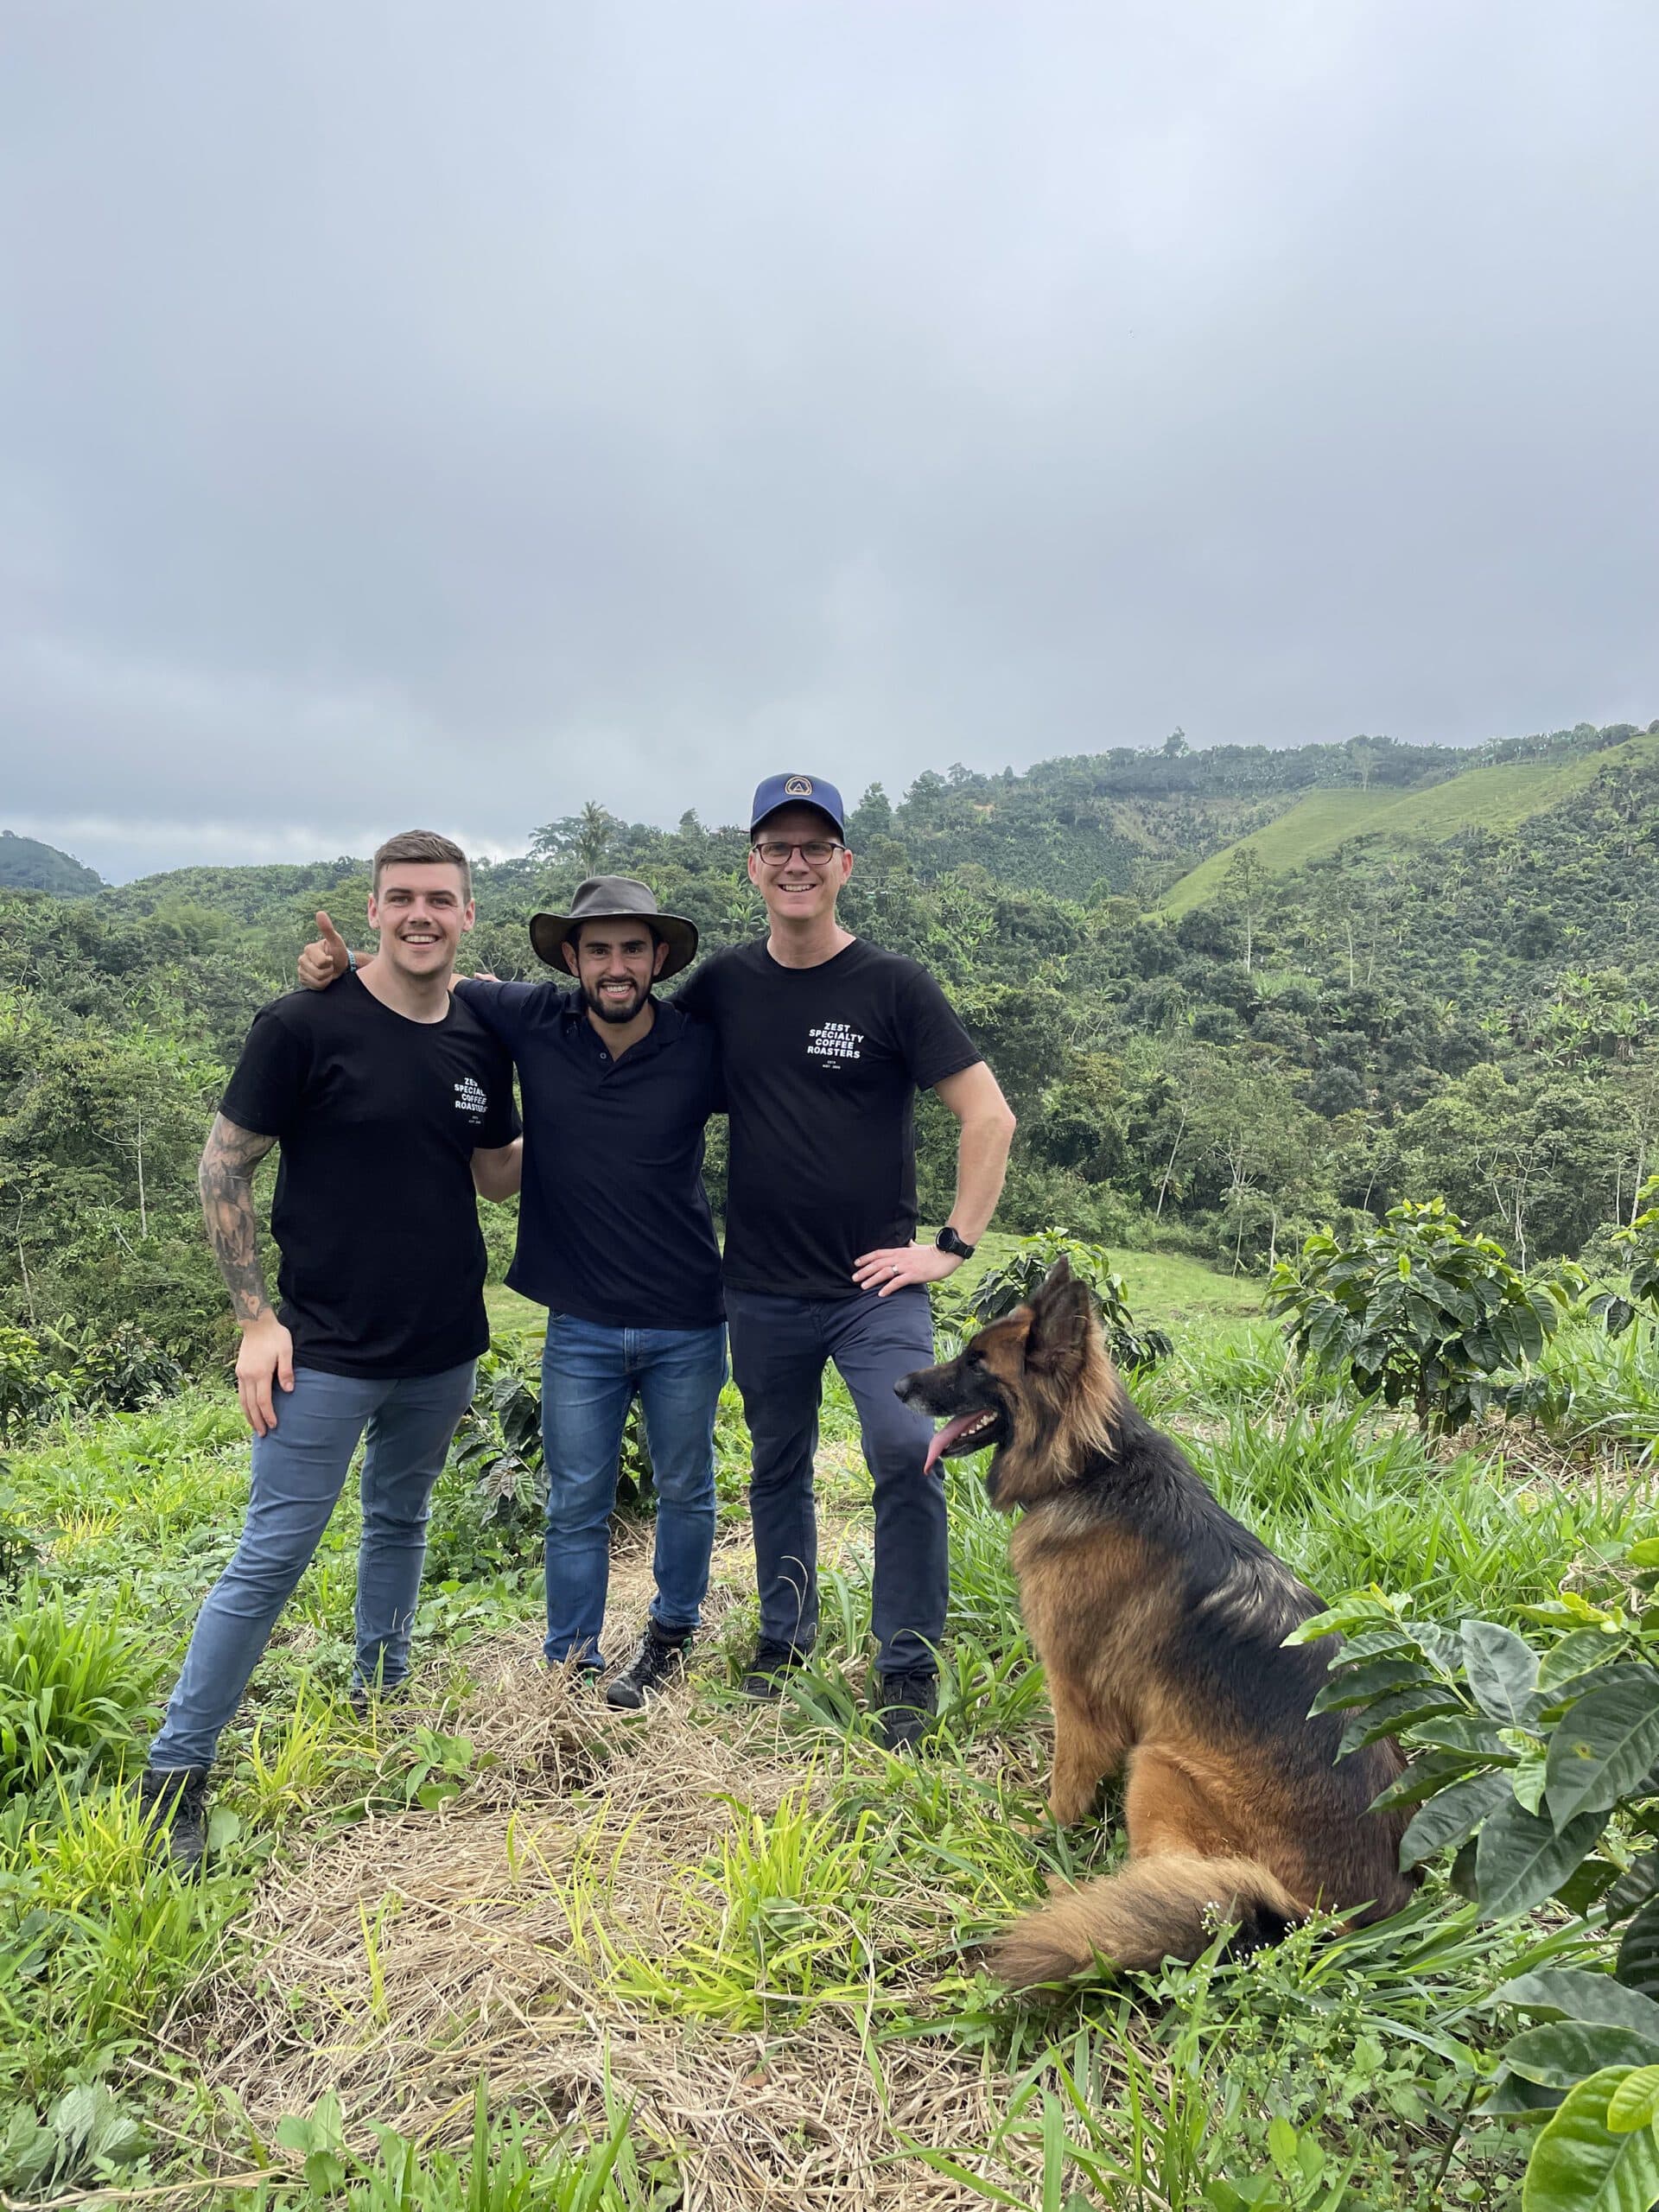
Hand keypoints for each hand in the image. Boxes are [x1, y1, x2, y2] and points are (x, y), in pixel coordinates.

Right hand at [235, 1311, 294, 1434]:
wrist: (257, 1324)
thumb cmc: (275, 1336)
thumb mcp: (286, 1351)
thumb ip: (286, 1371)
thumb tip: (289, 1391)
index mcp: (260, 1373)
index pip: (263, 1401)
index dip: (268, 1415)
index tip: (274, 1425)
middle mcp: (248, 1376)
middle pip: (251, 1405)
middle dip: (257, 1421)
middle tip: (263, 1434)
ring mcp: (242, 1374)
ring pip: (243, 1401)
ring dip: (248, 1416)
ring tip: (254, 1427)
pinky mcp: (240, 1371)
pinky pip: (240, 1393)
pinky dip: (244, 1405)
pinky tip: (249, 1410)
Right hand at [297, 911, 350, 990]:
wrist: (340, 967)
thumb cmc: (338, 953)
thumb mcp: (336, 941)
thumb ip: (327, 929)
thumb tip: (320, 913)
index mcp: (309, 949)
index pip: (321, 962)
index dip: (330, 963)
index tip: (331, 959)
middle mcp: (302, 959)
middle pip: (318, 973)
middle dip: (328, 972)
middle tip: (330, 966)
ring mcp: (301, 971)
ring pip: (316, 981)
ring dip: (326, 979)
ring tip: (328, 972)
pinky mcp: (303, 980)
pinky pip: (313, 987)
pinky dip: (321, 985)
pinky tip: (323, 979)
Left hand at [852, 1241, 961, 1297]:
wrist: (946, 1256)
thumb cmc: (932, 1253)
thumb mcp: (918, 1248)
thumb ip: (910, 1246)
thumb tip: (909, 1242)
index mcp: (900, 1251)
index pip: (878, 1253)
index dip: (866, 1258)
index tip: (855, 1263)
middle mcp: (900, 1257)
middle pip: (877, 1263)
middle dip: (864, 1270)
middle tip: (854, 1278)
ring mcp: (906, 1266)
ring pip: (884, 1272)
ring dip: (872, 1279)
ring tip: (863, 1286)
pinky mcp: (913, 1274)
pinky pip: (897, 1282)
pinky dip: (888, 1287)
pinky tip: (881, 1293)